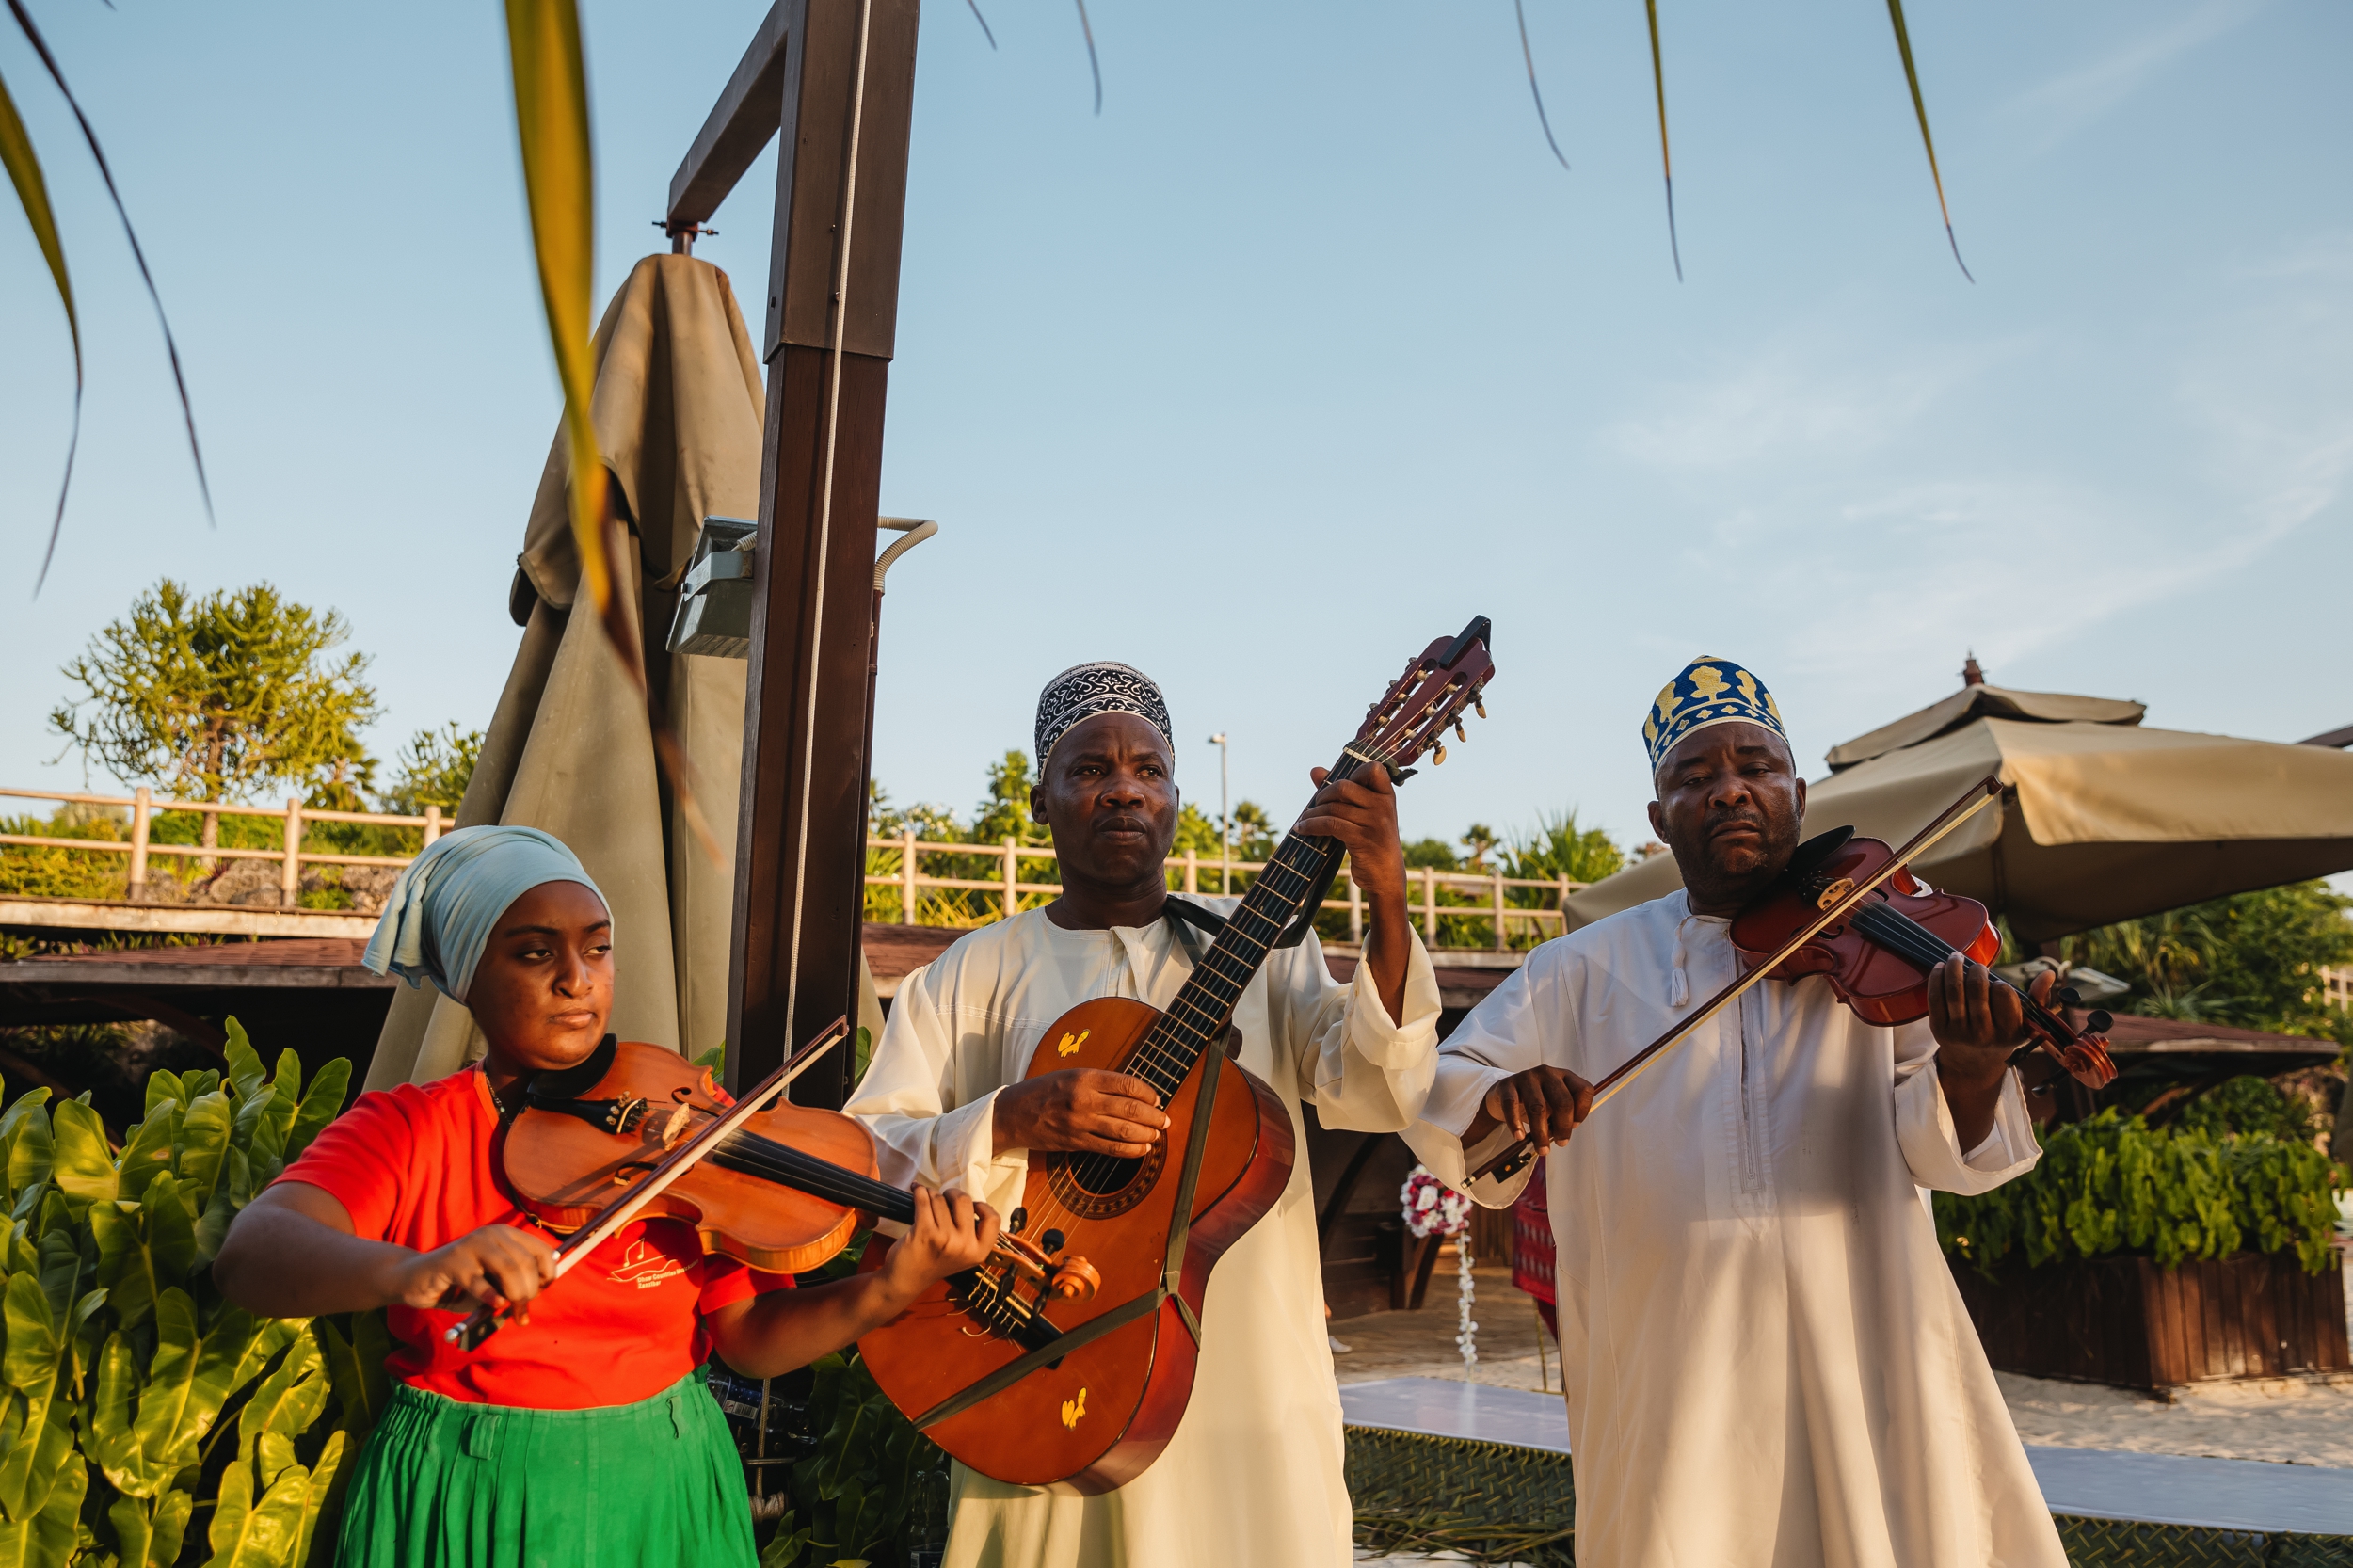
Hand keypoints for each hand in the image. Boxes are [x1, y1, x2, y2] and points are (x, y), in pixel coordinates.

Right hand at [397, 1222, 557, 1320]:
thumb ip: (515, 1281)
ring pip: (508, 1270)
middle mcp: (492, 1235)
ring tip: (512, 1313)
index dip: (548, 1274)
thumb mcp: (493, 1280)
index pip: (542, 1250)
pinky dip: (490, 1297)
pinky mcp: (453, 1261)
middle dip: (529, 1292)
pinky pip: (479, 1281)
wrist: (417, 1279)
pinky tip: (493, 1304)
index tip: (541, 1292)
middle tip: (522, 1312)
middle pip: (525, 1263)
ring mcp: (472, 1245)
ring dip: (515, 1296)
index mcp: (506, 1234)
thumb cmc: (462, 1283)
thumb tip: (539, 1290)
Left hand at [877, 1188, 1000, 1301]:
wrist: (907, 1280)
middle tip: (944, 1199)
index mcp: (978, 1252)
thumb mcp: (963, 1254)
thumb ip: (971, 1233)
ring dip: (932, 1194)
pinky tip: (916, 1190)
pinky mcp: (924, 1232)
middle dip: (952, 1194)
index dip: (982, 1207)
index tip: (971, 1206)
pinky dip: (919, 1191)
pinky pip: (923, 1200)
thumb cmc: (935, 1263)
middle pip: (965, 1201)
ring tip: (927, 1200)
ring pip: (940, 1199)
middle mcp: (964, 1246)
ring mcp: (945, 1238)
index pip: (993, 1219)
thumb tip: (969, 1202)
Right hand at [993, 1069, 1168, 1156]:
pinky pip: (1110, 1148)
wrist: (1013, 1114)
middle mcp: (1084, 1099)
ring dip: (1146, 1133)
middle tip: (1165, 1119)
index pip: (1126, 1083)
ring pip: (1123, 1130)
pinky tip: (1143, 1149)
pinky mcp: (1076, 1142)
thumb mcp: (1070, 1074)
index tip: (1157, 1097)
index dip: (1147, 1092)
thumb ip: (1099, 1081)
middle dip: (1153, 1115)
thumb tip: (1132, 1091)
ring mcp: (1080, 1122)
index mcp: (1084, 1077)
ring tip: (1157, 1133)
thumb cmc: (1043, 1091)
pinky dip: (1130, 1150)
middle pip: (1129, 1108)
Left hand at [1295, 763, 1405, 911]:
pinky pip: (1331, 824)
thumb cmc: (1372, 843)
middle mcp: (1383, 806)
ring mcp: (1375, 822)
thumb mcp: (1364, 816)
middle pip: (1344, 786)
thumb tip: (1315, 770)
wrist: (1386, 877)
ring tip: (1303, 821)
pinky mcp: (1363, 839)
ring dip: (1312, 814)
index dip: (1353, 772)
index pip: (1374, 769)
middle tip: (1315, 806)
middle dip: (1323, 795)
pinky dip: (1312, 825)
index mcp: (1387, 796)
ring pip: (1334, 807)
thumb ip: (1342, 792)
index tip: (1339, 786)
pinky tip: (1302, 829)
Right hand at [1468, 1065, 1593, 1151]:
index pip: (1583, 1090)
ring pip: (1537, 1107)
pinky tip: (1519, 1136)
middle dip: (1563, 1127)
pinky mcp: (1507, 1085)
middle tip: (1560, 1143)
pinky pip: (1511, 1105)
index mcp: (1564, 1076)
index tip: (1575, 1126)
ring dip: (1540, 1132)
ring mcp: (1527, 1077)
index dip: (1582, 1111)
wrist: (1505, 1093)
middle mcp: (1548, 1073)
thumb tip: (1563, 1133)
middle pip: (1562, 1101)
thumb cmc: (1536, 1101)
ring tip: (1541, 1148)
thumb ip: (1563, 1116)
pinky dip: (1515, 1124)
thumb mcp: (1554, 1105)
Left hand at [1927, 959, 2049, 1087]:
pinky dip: (1937, 977)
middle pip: (1977, 988)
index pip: (2004, 993)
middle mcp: (1983, 1033)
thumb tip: (2049, 974)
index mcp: (2008, 1031)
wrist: (1974, 1062)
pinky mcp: (1939, 1029)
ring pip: (1954, 990)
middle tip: (1978, 965)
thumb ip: (2039, 998)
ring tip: (1957, 956)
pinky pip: (1935, 997)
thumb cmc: (2003, 1034)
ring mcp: (1959, 1031)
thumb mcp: (2026, 1023)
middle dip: (1977, 969)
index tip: (1998, 985)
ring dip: (1954, 967)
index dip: (2000, 984)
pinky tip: (1940, 967)